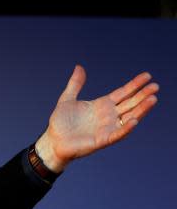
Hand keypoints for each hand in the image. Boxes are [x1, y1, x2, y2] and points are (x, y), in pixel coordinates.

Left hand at [35, 65, 158, 171]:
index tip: (147, 76)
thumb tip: (79, 67)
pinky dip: (126, 128)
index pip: (123, 93)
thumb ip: (75, 84)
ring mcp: (107, 128)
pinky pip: (118, 134)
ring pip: (129, 117)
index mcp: (102, 105)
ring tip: (153, 99)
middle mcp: (108, 116)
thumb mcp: (67, 99)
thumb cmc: (60, 122)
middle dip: (142, 95)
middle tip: (155, 86)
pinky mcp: (103, 140)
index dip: (134, 85)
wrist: (52, 141)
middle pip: (130, 103)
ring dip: (141, 109)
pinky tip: (134, 120)